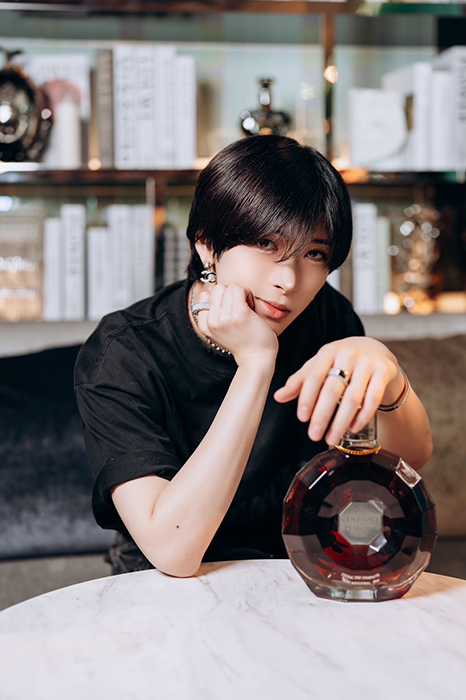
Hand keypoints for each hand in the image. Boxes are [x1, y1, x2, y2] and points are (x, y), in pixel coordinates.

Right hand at [195, 283, 278, 366]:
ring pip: (229, 287)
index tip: (229, 311)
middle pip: (217, 289)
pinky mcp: (239, 313)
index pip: (205, 296)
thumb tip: (211, 287)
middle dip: (230, 294)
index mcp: (205, 325)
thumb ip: (214, 307)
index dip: (220, 299)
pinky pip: (239, 289)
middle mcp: (212, 321)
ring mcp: (225, 317)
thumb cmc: (243, 341)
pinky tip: (251, 307)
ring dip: (240, 293)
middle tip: (239, 308)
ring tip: (246, 308)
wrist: (256, 358)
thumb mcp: (222, 327)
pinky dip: (247, 294)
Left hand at [274, 337, 401, 444]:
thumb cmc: (340, 361)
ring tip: (331, 439)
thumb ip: (300, 381)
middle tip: (313, 435)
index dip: (307, 397)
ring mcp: (368, 362)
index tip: (302, 418)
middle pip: (333, 389)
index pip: (314, 376)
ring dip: (341, 421)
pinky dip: (362, 416)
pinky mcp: (385, 371)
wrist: (375, 350)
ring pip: (354, 397)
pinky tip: (352, 429)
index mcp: (328, 351)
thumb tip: (278, 396)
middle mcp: (348, 354)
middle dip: (322, 414)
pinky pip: (373, 398)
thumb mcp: (319, 365)